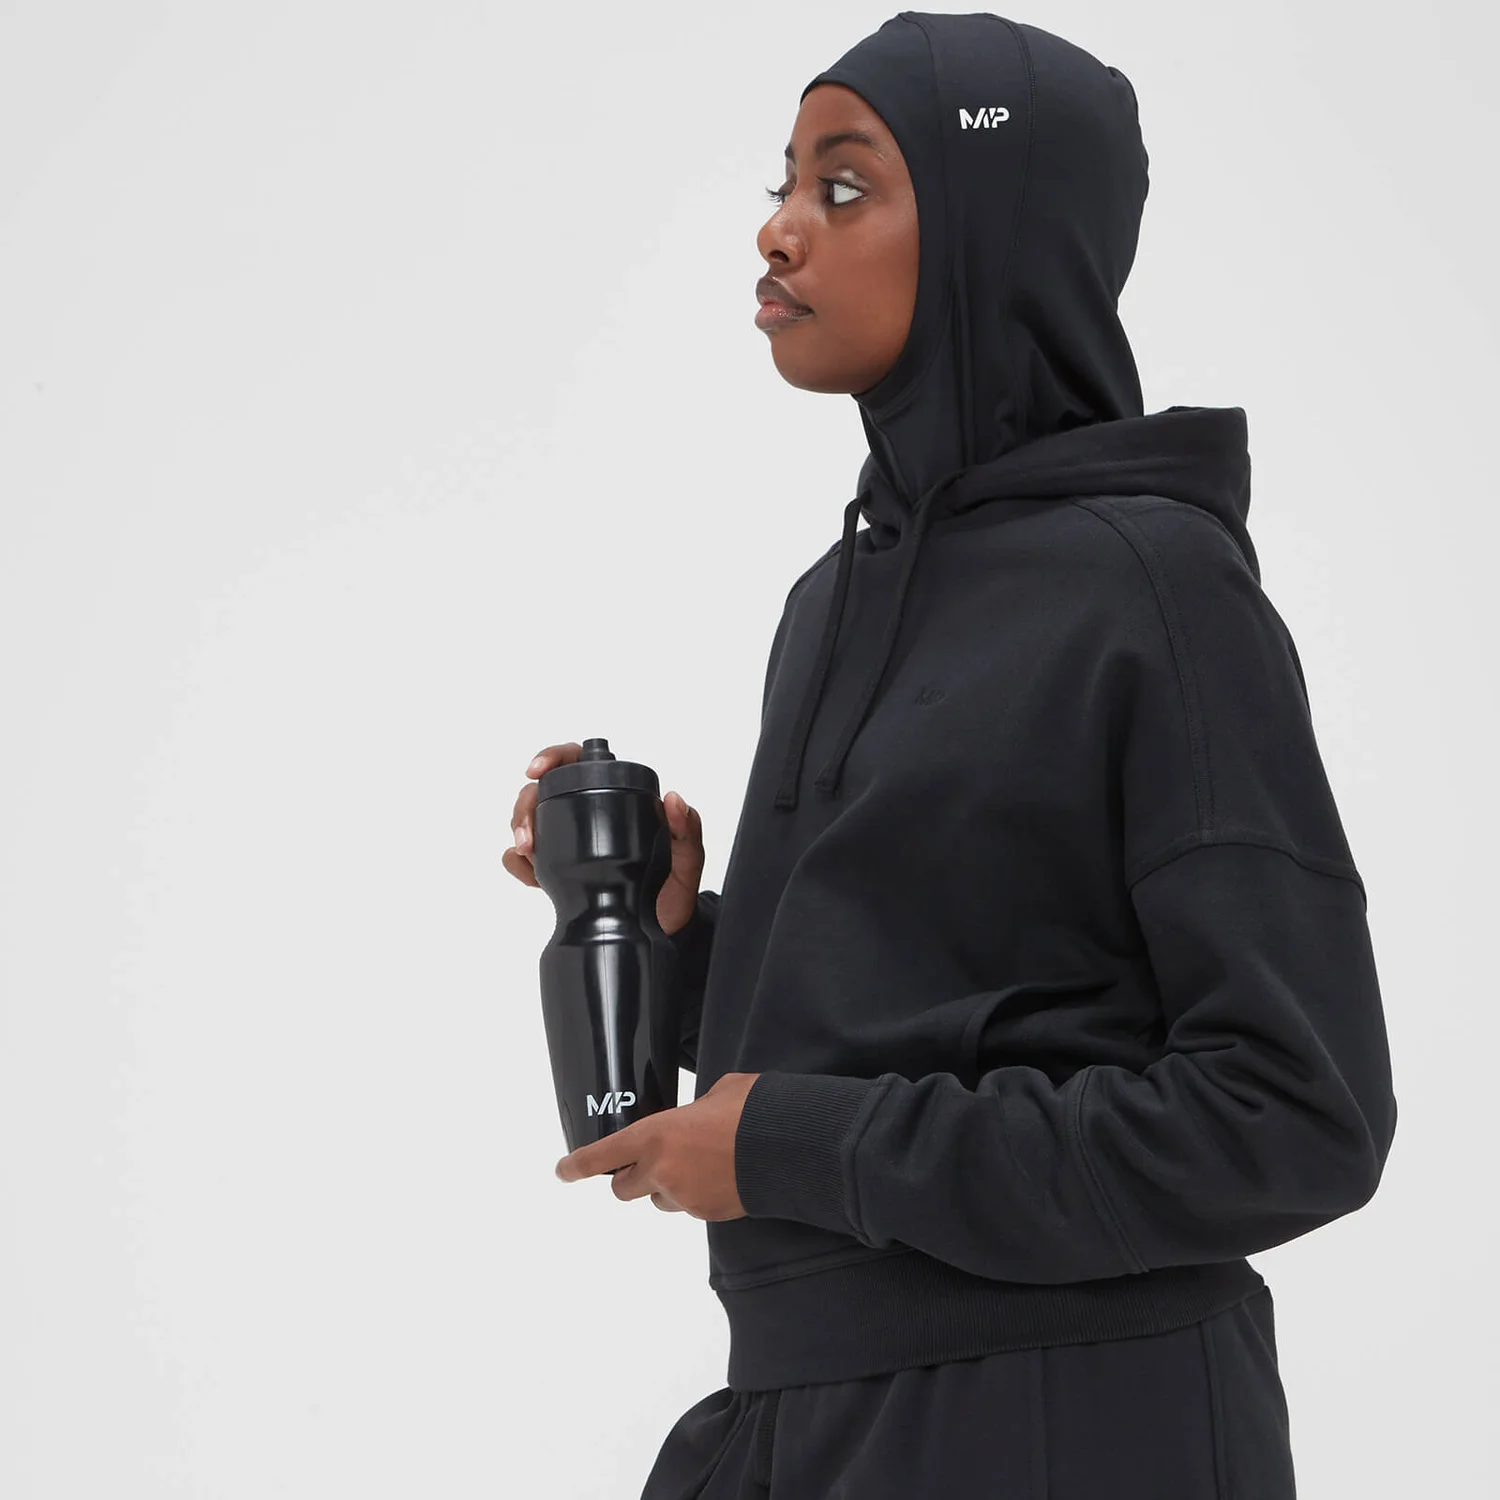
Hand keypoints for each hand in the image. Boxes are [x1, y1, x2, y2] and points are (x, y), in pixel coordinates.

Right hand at [504, 741, 705, 936]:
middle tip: (527, 834)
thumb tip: (673, 799)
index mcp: (618, 799)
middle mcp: (589, 816)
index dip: (554, 758)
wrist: (661, 934)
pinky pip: (524, 859)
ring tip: (526, 852)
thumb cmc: (674, 893)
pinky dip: (516, 862)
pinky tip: (526, 871)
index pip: (579, 763)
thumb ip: (687, 832)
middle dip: (525, 806)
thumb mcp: (688, 862)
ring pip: (528, 820)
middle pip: (541, 791)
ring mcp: (568, 843)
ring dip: (519, 831)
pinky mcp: (556, 872)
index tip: (537, 771)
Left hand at [553, 1072, 761, 1220]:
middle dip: (630, 1176)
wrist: (789, 1147)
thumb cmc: (751, 1109)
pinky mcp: (708, 1215)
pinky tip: (721, 1175)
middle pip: (623, 1188)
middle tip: (650, 1160)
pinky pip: (690, 1206)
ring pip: (659, 1199)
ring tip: (698, 1164)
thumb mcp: (715, 1093)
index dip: (576, 1166)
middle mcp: (661, 1172)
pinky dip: (696, 1194)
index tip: (562, 1171)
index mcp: (655, 1135)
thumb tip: (697, 1118)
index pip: (601, 1156)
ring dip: (666, 1187)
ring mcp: (684, 1198)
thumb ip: (692, 1111)